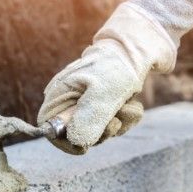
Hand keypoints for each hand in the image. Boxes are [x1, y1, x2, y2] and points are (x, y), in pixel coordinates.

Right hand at [38, 3, 176, 154]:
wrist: (143, 46)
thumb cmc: (118, 66)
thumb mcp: (104, 93)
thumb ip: (89, 118)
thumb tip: (76, 141)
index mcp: (59, 94)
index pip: (49, 128)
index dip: (65, 141)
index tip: (86, 145)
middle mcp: (70, 100)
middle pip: (76, 134)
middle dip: (100, 132)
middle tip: (115, 118)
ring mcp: (87, 102)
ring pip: (99, 132)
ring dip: (118, 123)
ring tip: (127, 104)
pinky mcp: (105, 104)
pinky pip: (112, 124)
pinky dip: (125, 118)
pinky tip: (132, 104)